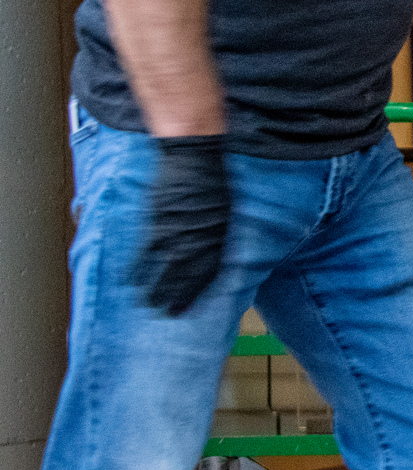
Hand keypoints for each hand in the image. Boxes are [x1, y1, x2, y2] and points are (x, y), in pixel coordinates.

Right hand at [138, 136, 231, 315]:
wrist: (193, 155)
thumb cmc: (212, 180)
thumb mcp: (224, 210)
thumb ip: (216, 235)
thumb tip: (212, 257)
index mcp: (218, 236)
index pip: (208, 273)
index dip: (197, 293)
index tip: (189, 308)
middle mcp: (197, 238)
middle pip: (184, 276)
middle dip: (176, 297)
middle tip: (166, 314)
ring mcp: (175, 231)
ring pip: (163, 268)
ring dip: (155, 288)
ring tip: (149, 305)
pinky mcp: (156, 222)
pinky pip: (144, 251)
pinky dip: (136, 267)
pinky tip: (130, 281)